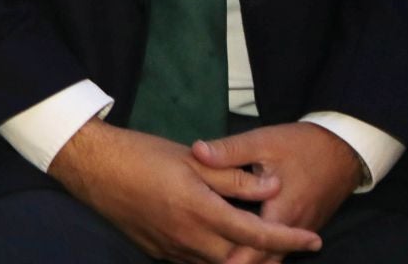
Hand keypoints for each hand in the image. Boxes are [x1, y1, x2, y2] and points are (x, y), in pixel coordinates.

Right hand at [49, 119, 321, 262]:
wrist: (93, 167)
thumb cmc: (142, 154)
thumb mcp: (191, 158)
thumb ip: (234, 176)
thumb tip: (274, 186)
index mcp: (201, 211)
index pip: (257, 234)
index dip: (289, 239)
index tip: (313, 239)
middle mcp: (189, 238)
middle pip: (242, 260)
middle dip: (267, 255)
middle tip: (287, 241)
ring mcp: (172, 250)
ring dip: (241, 257)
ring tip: (255, 241)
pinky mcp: (158, 252)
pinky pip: (196, 262)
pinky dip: (215, 256)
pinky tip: (217, 239)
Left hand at [194, 123, 360, 263]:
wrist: (342, 149)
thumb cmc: (301, 145)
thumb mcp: (263, 141)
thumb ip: (230, 150)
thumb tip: (197, 152)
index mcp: (282, 211)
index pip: (256, 247)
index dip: (233, 260)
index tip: (211, 262)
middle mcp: (294, 229)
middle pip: (265, 260)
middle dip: (240, 263)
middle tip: (209, 261)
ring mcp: (302, 231)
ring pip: (274, 257)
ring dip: (252, 260)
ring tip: (221, 258)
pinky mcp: (304, 228)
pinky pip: (282, 249)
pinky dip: (263, 254)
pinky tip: (241, 250)